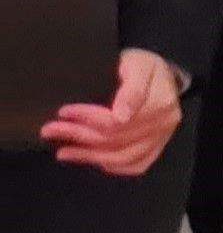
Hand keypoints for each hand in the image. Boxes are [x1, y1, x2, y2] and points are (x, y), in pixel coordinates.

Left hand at [40, 49, 183, 175]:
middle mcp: (163, 125)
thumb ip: (132, 89)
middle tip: (49, 131)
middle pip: (115, 140)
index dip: (86, 119)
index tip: (62, 113)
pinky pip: (135, 166)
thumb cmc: (143, 65)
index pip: (116, 121)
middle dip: (78, 136)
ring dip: (89, 156)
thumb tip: (121, 118)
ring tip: (64, 152)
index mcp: (160, 103)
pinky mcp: (157, 148)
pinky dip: (113, 167)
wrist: (160, 73)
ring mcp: (161, 139)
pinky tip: (93, 161)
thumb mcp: (138, 65)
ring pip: (121, 157)